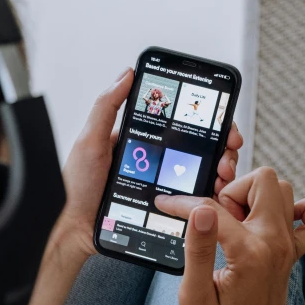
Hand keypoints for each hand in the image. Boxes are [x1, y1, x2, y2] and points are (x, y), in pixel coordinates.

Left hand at [54, 68, 243, 260]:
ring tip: (223, 177)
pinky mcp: (164, 209)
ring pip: (201, 176)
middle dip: (222, 150)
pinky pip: (191, 203)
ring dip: (220, 173)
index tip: (225, 126)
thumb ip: (106, 107)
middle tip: (229, 156)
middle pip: (200, 150)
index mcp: (142, 142)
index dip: (209, 124)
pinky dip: (208, 200)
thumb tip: (127, 74)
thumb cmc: (76, 187)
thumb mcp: (89, 141)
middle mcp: (156, 162)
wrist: (75, 230)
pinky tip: (215, 198)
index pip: (182, 126)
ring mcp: (162, 186)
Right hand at [155, 168, 304, 304]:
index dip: (183, 203)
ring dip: (255, 197)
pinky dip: (297, 211)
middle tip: (214, 221)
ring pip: (283, 190)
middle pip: (262, 180)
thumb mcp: (194, 296)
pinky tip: (271, 223)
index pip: (213, 207)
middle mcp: (276, 245)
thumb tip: (200, 210)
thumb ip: (198, 249)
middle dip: (231, 190)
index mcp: (249, 253)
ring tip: (233, 225)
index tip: (165, 204)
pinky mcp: (293, 257)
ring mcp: (289, 249)